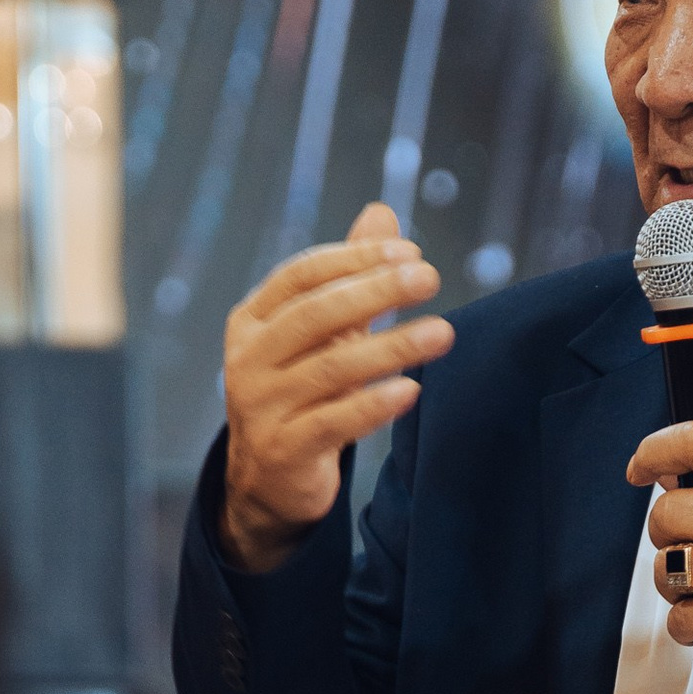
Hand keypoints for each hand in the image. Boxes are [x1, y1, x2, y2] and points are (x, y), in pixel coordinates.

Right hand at [219, 200, 454, 571]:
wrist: (268, 480)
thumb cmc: (301, 393)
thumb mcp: (320, 334)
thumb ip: (349, 277)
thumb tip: (382, 213)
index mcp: (252, 321)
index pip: (302, 275)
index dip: (355, 259)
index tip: (410, 251)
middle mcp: (249, 360)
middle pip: (315, 314)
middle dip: (375, 291)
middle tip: (429, 278)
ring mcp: (262, 408)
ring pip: (330, 369)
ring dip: (391, 347)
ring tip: (443, 332)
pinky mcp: (285, 451)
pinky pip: (334, 423)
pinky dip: (374, 405)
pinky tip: (411, 390)